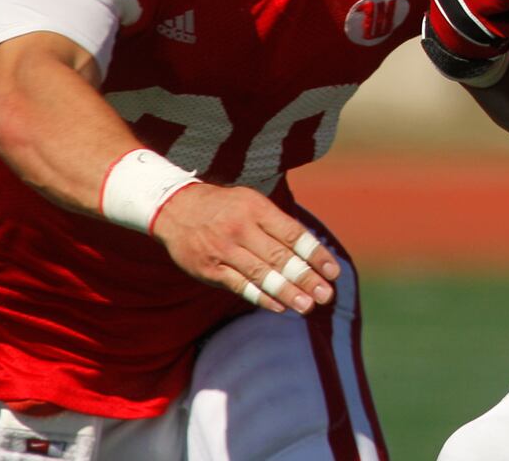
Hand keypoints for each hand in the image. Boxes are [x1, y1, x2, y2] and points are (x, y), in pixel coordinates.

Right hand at [151, 182, 340, 313]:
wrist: (175, 208)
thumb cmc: (225, 208)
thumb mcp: (252, 203)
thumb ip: (278, 225)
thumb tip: (311, 251)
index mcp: (257, 209)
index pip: (293, 234)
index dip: (315, 254)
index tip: (333, 272)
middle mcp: (241, 228)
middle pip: (280, 257)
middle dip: (305, 278)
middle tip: (326, 295)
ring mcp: (223, 250)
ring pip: (261, 274)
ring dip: (287, 292)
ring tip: (307, 306)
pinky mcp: (209, 269)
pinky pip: (239, 286)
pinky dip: (260, 297)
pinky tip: (279, 306)